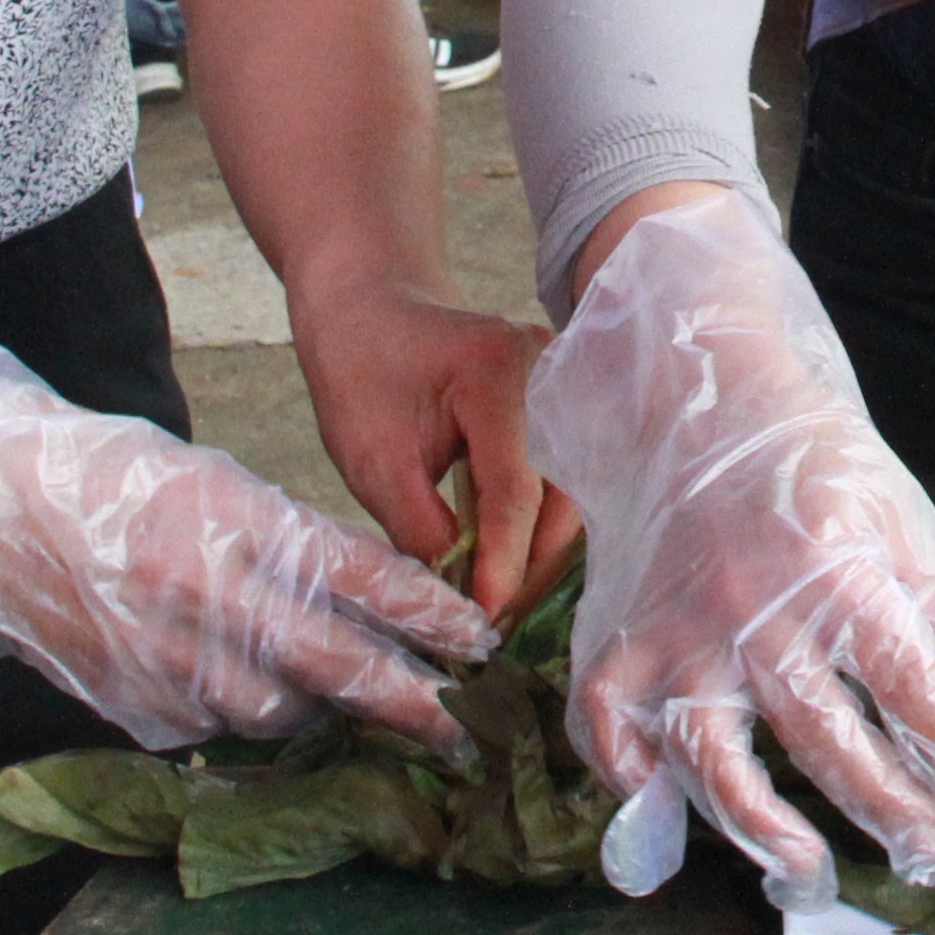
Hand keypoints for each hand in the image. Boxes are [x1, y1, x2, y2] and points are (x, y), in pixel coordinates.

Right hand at [0, 326, 499, 751]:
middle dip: (405, 703)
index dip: (426, 616)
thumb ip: (285, 539)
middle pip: (331, 668)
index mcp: (234, 522)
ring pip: (272, 712)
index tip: (480, 641)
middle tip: (461, 729)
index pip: (357, 577)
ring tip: (346, 702)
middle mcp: (201, 597)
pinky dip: (235, 714)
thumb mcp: (213, 483)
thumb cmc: (108, 475)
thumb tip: (365, 594)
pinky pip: (205, 727)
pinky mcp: (122, 703)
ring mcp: (158, 658)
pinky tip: (240, 692)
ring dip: (314, 710)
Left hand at [291, 273, 567, 625]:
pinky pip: (566, 472)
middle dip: (531, 564)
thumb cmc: (360, 374)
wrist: (373, 309)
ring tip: (502, 604)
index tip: (485, 618)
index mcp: (496, 371)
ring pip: (574, 487)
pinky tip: (515, 564)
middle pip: (562, 490)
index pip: (513, 488)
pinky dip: (542, 522)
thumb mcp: (372, 458)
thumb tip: (462, 597)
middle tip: (496, 625)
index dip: (502, 562)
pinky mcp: (565, 399)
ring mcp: (565, 379)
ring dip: (541, 549)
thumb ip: (420, 525)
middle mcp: (550, 368)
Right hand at [525, 188, 934, 910]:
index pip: (916, 693)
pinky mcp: (612, 650)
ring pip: (718, 768)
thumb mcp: (900, 524)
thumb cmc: (816, 470)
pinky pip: (618, 746)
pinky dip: (644, 796)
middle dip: (892, 818)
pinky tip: (676, 833)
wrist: (698, 400)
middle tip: (934, 865)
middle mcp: (755, 610)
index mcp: (842, 573)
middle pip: (828, 745)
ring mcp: (675, 635)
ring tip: (813, 878)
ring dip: (768, 839)